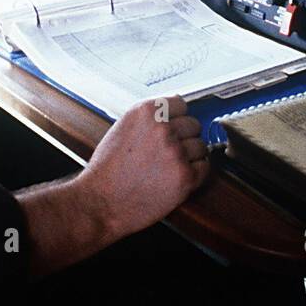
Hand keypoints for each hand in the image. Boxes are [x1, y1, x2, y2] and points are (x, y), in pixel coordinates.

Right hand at [80, 96, 210, 240]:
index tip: (173, 128)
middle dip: (184, 138)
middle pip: (194, 124)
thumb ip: (149, 118)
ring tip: (169, 168)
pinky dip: (196, 174)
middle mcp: (162, 129)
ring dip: (190, 157)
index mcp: (146, 112)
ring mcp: (176, 152)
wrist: (100, 202)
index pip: (180, 104)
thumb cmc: (107, 170)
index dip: (177, 118)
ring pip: (201, 146)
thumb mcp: (123, 128)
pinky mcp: (185, 177)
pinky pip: (205, 168)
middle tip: (169, 152)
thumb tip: (173, 111)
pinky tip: (177, 178)